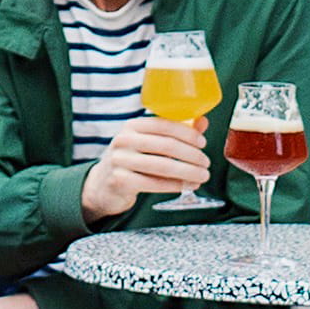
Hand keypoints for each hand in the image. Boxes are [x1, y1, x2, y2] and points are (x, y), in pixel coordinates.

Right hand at [80, 117, 209, 221]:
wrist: (103, 184)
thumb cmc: (132, 159)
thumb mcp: (148, 142)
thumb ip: (175, 132)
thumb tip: (203, 122)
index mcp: (132, 125)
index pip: (164, 125)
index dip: (187, 133)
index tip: (203, 143)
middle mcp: (124, 140)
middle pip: (166, 146)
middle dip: (192, 155)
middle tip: (206, 163)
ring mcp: (120, 160)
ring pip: (163, 166)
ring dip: (188, 172)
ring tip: (202, 176)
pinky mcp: (120, 180)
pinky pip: (154, 183)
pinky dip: (175, 185)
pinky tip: (187, 186)